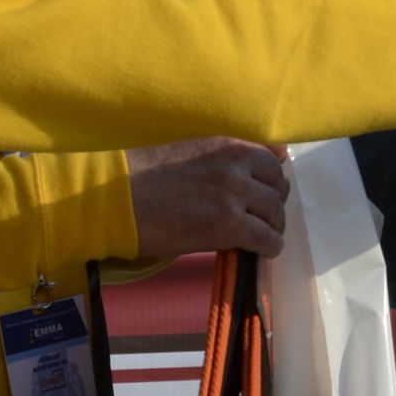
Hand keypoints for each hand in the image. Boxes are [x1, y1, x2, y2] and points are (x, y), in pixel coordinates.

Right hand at [126, 137, 291, 257]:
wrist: (116, 199)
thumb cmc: (142, 177)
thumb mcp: (188, 153)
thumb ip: (218, 160)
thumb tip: (243, 177)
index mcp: (225, 145)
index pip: (271, 158)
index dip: (271, 179)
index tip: (264, 192)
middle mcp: (235, 166)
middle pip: (278, 186)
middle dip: (273, 204)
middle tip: (262, 218)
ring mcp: (234, 195)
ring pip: (275, 214)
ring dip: (271, 227)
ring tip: (260, 237)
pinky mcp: (229, 225)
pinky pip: (267, 239)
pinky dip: (269, 247)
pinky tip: (259, 251)